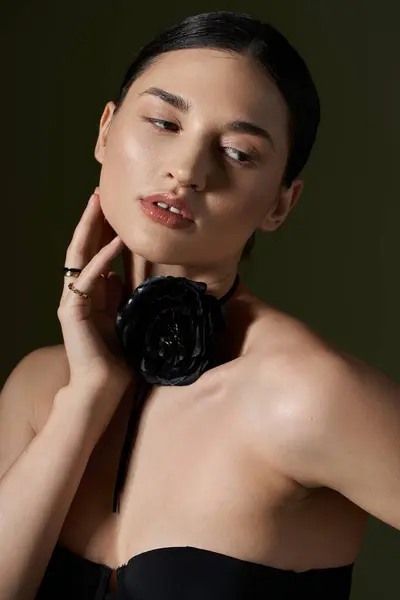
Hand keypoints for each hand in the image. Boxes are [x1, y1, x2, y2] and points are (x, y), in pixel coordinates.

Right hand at [57, 187, 132, 401]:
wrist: (102, 386)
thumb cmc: (116, 357)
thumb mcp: (121, 318)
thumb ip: (116, 296)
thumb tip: (117, 274)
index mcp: (89, 294)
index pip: (93, 254)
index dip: (101, 231)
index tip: (111, 209)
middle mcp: (77, 292)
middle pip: (83, 248)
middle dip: (92, 220)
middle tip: (99, 193)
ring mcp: (72, 300)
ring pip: (80, 256)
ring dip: (91, 229)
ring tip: (100, 204)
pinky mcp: (73, 311)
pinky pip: (89, 278)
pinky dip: (103, 259)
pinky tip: (117, 242)